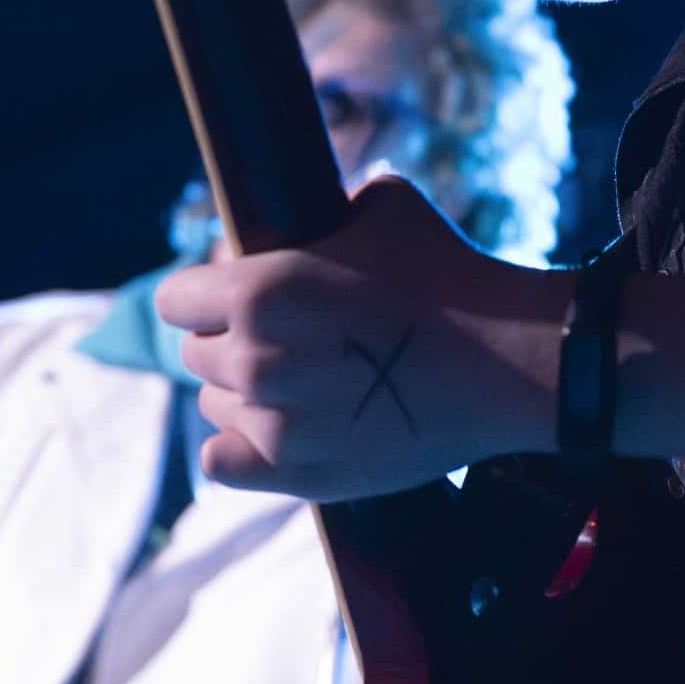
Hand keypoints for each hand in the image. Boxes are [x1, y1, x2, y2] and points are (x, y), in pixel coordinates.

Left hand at [156, 176, 568, 500]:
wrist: (507, 364)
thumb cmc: (448, 275)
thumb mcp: (382, 207)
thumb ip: (322, 214)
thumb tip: (304, 223)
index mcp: (259, 291)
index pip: (177, 299)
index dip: (207, 291)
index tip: (240, 293)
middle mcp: (255, 360)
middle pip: (197, 354)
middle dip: (231, 340)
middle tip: (290, 338)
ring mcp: (274, 424)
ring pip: (216, 407)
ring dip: (244, 393)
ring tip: (301, 382)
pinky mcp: (298, 475)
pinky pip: (222, 464)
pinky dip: (241, 447)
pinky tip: (279, 427)